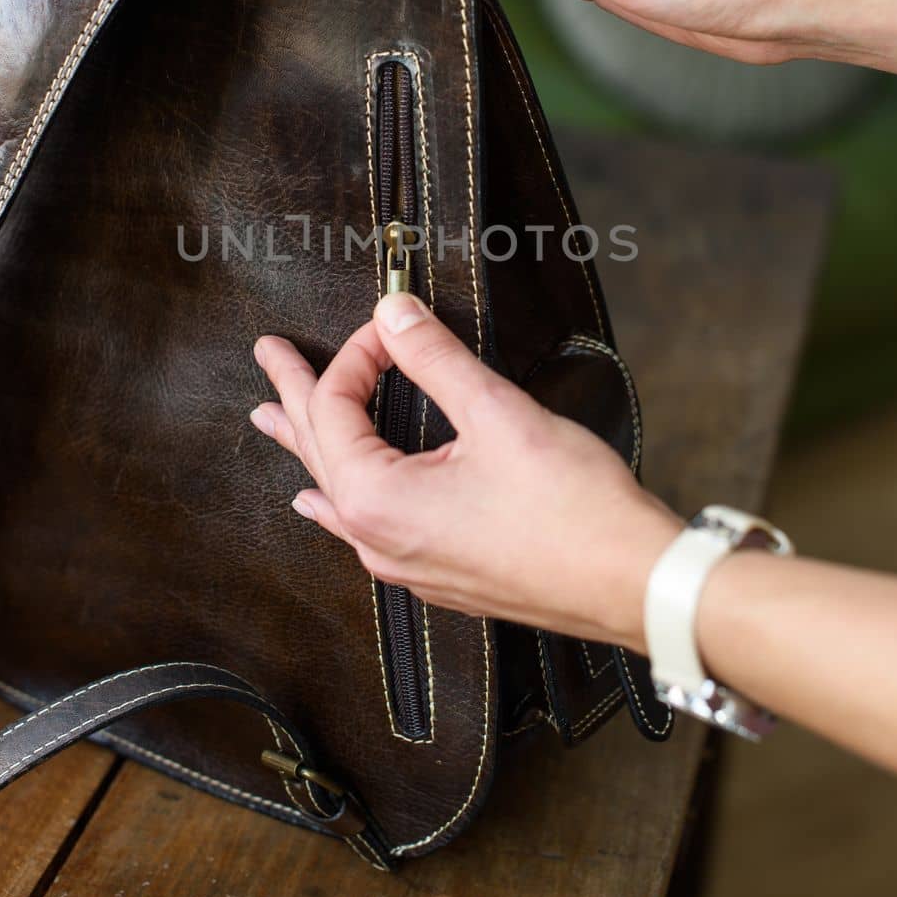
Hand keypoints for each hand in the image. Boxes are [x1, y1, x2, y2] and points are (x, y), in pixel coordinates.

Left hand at [250, 292, 679, 649]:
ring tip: (272, 419)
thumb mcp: (497, 414)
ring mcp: (404, 563)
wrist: (629, 584)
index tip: (392, 321)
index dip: (359, 353)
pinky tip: (324, 502)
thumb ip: (434, 359)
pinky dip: (339, 495)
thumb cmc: (573, 509)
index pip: (336, 409)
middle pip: (319, 451)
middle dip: (293, 395)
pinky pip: (363, 527)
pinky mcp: (436, 573)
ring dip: (309, 445)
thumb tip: (392, 312)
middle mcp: (376, 539)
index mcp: (377, 499)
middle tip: (267, 353)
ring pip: (337, 491)